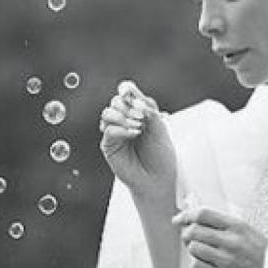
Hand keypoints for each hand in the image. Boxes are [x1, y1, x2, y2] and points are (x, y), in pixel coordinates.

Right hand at [98, 79, 177, 196]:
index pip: (127, 94)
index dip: (127, 89)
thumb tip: (135, 101)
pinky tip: (133, 134)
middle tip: (142, 118)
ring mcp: (115, 133)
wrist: (157, 178)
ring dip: (122, 116)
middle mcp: (125, 121)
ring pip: (107, 113)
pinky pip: (108, 130)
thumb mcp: (160, 128)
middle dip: (127, 106)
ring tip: (138, 127)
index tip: (129, 91)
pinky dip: (121, 129)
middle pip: (116, 101)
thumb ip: (149, 111)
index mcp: (138, 113)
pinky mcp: (109, 146)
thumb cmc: (160, 155)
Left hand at [172, 205, 266, 267]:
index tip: (179, 219)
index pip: (203, 214)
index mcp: (239, 227)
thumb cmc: (265, 258)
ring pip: (194, 249)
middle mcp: (232, 242)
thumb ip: (226, 226)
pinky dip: (199, 264)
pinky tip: (209, 265)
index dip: (187, 215)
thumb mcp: (250, 234)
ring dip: (194, 250)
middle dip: (187, 234)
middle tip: (189, 238)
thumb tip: (196, 219)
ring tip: (204, 253)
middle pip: (194, 230)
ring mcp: (227, 260)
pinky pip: (198, 266)